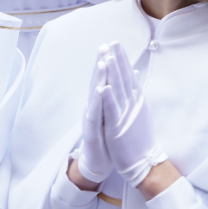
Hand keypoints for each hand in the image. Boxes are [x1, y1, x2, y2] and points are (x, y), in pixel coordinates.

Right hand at [73, 52, 111, 183]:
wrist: (98, 162)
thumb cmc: (106, 139)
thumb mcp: (110, 116)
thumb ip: (111, 100)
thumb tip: (116, 84)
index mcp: (101, 104)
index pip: (104, 80)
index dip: (107, 63)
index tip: (111, 46)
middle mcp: (93, 108)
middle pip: (97, 83)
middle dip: (101, 64)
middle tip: (103, 47)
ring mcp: (91, 118)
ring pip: (94, 95)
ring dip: (98, 79)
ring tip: (102, 62)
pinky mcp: (91, 130)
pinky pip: (95, 113)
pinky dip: (97, 101)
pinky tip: (100, 90)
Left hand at [100, 43, 167, 186]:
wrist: (144, 162)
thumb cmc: (138, 138)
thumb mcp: (138, 112)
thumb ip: (135, 94)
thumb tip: (134, 76)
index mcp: (135, 101)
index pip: (127, 76)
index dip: (121, 59)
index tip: (115, 44)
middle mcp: (132, 104)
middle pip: (123, 78)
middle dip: (117, 59)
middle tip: (111, 42)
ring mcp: (125, 115)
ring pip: (117, 90)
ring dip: (112, 73)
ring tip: (107, 56)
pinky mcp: (118, 127)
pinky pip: (112, 110)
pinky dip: (107, 97)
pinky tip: (103, 86)